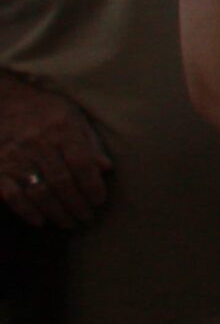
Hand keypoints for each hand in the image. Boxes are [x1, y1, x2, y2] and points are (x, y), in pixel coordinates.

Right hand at [0, 76, 111, 228]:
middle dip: (77, 204)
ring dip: (56, 212)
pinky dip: (26, 211)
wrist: (4, 100)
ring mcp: (15, 156)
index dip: (92, 186)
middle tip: (86, 217)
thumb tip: (106, 168)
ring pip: (39, 191)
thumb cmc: (46, 111)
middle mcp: (39, 142)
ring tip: (69, 223)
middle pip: (62, 181)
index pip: (82, 163)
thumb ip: (90, 142)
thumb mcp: (74, 116)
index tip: (100, 201)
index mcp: (63, 128)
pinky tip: (40, 221)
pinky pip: (12, 194)